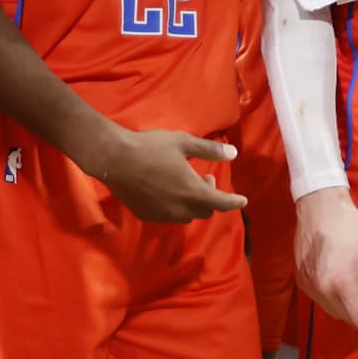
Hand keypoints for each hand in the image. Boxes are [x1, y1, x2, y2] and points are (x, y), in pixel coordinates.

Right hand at [95, 127, 246, 222]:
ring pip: (186, 216)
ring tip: (185, 183)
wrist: (115, 159)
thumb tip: (233, 153)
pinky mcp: (147, 215)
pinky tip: (166, 190)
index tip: (242, 200)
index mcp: (193, 191)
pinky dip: (175, 206)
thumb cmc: (151, 148)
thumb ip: (209, 150)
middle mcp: (180, 209)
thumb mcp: (183, 142)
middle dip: (210, 197)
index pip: (221, 203)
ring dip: (193, 203)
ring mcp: (162, 215)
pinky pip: (168, 216)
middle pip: (204, 211)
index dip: (234, 202)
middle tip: (204, 177)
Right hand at [294, 187, 357, 329]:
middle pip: (346, 318)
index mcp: (342, 283)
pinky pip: (321, 299)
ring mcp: (308, 285)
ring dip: (349, 307)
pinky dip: (335, 298)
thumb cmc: (351, 225)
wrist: (320, 206)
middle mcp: (322, 289)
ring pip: (333, 311)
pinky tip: (342, 279)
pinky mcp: (301, 280)